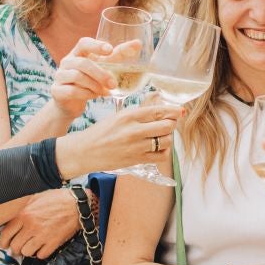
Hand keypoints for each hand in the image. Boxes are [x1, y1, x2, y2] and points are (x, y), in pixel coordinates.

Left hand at [0, 189, 79, 257]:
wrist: (77, 204)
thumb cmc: (57, 199)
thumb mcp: (35, 198)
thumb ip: (22, 208)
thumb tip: (12, 217)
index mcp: (24, 214)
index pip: (6, 234)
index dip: (4, 242)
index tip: (5, 244)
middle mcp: (31, 226)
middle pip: (15, 246)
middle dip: (15, 249)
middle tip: (19, 247)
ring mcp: (42, 235)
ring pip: (26, 252)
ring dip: (28, 251)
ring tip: (31, 246)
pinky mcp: (53, 242)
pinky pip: (41, 255)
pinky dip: (41, 253)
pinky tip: (42, 247)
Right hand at [49, 37, 117, 117]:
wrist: (71, 103)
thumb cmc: (89, 80)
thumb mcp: (103, 67)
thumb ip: (118, 56)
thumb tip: (138, 43)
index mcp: (78, 53)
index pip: (83, 43)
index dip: (96, 45)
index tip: (110, 50)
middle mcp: (67, 61)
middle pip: (83, 63)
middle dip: (101, 74)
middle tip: (113, 84)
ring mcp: (60, 76)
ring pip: (77, 76)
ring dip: (95, 85)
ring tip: (105, 92)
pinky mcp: (57, 90)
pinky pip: (72, 90)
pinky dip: (87, 94)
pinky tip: (94, 96)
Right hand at [55, 102, 181, 177]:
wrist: (85, 151)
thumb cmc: (100, 133)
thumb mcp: (118, 117)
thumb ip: (138, 112)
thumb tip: (158, 104)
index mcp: (129, 116)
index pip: (159, 111)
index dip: (173, 111)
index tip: (180, 111)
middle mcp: (134, 131)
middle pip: (167, 126)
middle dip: (171, 124)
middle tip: (169, 123)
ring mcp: (136, 147)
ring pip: (166, 141)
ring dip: (168, 138)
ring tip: (161, 136)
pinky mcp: (137, 160)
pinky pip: (160, 155)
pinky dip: (164, 151)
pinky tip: (158, 147)